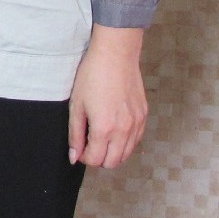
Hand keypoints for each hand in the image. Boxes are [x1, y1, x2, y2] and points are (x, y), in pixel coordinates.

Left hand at [67, 25, 146, 168]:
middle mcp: (123, 130)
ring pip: (126, 154)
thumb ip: (75, 134)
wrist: (115, 55)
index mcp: (104, 128)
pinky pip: (136, 140)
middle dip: (98, 158)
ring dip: (113, 152)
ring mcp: (136, 123)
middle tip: (90, 144)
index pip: (95, 159)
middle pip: (112, 162)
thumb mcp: (77, 105)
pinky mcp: (143, 116)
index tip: (79, 147)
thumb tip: (74, 156)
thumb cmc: (92, 76)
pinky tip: (115, 131)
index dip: (84, 157)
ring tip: (102, 137)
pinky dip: (125, 143)